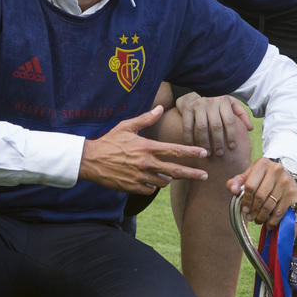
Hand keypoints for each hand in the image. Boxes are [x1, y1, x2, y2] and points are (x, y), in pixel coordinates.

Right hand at [78, 105, 208, 193]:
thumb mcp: (127, 126)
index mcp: (147, 147)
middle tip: (205, 176)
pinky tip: (149, 179)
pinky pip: (150, 189)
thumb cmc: (109, 141)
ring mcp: (140, 177)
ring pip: (164, 181)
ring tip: (165, 173)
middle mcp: (146, 163)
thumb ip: (145, 119)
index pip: (175, 150)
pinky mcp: (133, 187)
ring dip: (168, 178)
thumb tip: (160, 108)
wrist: (90, 161)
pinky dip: (153, 185)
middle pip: (176, 170)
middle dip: (192, 173)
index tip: (204, 153)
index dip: (192, 152)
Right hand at [175, 92, 252, 156]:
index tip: (232, 147)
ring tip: (208, 153)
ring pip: (202, 127)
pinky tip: (193, 147)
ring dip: (205, 143)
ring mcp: (198, 105)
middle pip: (216, 126)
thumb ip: (242, 114)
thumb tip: (250, 128)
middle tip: (220, 154)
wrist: (197, 89)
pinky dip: (189, 138)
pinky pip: (187, 126)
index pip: (229, 120)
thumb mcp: (231, 103)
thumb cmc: (217, 101)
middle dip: (218, 142)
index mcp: (224, 101)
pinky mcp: (187, 108)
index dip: (231, 135)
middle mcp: (211, 102)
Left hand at [227, 157, 296, 229]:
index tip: (244, 209)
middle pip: (260, 196)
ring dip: (262, 216)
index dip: (246, 200)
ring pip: (270, 205)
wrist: (284, 174)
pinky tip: (269, 224)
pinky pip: (280, 210)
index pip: (250, 186)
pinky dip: (273, 220)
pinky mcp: (292, 192)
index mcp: (262, 164)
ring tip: (258, 220)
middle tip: (250, 217)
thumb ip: (237, 182)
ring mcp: (285, 181)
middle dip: (253, 210)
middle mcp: (276, 170)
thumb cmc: (262, 176)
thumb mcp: (249, 175)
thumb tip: (233, 190)